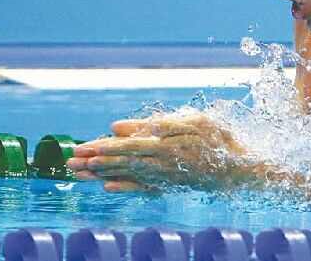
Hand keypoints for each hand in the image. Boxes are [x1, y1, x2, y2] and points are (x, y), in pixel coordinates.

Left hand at [66, 112, 249, 192]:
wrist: (240, 170)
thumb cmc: (218, 139)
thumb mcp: (194, 122)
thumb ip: (162, 124)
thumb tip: (131, 125)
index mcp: (167, 145)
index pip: (129, 146)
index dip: (106, 148)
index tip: (85, 148)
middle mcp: (162, 163)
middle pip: (122, 162)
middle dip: (94, 162)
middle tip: (70, 162)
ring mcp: (164, 177)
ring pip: (127, 174)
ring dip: (102, 174)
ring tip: (79, 173)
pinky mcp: (168, 185)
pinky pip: (142, 188)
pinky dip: (124, 187)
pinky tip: (107, 188)